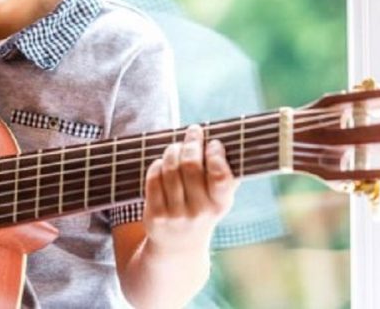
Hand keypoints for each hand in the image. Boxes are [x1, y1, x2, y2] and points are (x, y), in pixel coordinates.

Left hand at [142, 124, 236, 252]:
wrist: (178, 247)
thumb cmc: (201, 211)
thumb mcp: (218, 200)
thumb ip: (225, 176)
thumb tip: (224, 143)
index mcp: (220, 205)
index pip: (220, 176)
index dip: (216, 155)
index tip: (214, 143)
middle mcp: (199, 212)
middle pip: (190, 165)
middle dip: (192, 143)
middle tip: (193, 131)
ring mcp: (175, 215)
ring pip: (170, 169)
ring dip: (173, 150)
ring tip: (176, 146)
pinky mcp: (155, 215)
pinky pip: (154, 179)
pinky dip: (157, 165)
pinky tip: (162, 162)